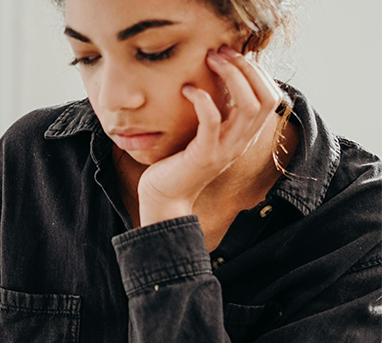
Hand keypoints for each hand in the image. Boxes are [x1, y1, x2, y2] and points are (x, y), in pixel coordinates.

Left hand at [137, 44, 282, 225]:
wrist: (165, 196)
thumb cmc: (180, 162)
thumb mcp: (207, 135)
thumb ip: (219, 114)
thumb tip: (219, 80)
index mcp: (245, 135)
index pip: (271, 97)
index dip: (258, 71)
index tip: (234, 54)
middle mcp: (241, 142)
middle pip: (266, 96)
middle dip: (247, 67)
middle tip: (221, 51)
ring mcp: (225, 149)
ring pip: (248, 105)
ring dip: (231, 76)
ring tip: (210, 60)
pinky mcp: (204, 154)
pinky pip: (212, 120)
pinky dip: (203, 99)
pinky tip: (187, 90)